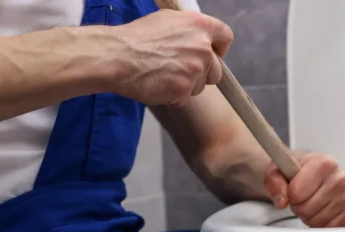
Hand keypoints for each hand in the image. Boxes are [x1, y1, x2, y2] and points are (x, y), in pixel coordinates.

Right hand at [111, 10, 233, 106]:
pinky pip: (184, 98)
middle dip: (202, 73)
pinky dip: (172, 96)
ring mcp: (195, 72)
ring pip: (199, 86)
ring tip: (163, 76)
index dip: (220, 48)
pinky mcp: (184, 91)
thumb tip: (197, 38)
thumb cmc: (137, 37)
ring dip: (186, 85)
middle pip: (216, 70)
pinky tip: (158, 86)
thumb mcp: (167, 20)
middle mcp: (203, 49)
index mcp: (200, 26)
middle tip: (181, 71)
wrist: (119, 57)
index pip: (226, 37)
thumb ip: (189, 30)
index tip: (214, 54)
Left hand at [264, 153, 344, 227]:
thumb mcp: (277, 171)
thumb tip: (281, 200)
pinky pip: (330, 227)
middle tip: (302, 198)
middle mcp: (340, 177)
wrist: (309, 172)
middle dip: (299, 207)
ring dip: (309, 216)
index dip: (290, 195)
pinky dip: (322, 223)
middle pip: (307, 209)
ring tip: (312, 202)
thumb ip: (274, 182)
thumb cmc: (295, 171)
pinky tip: (322, 210)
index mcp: (323, 163)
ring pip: (317, 221)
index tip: (293, 189)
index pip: (297, 193)